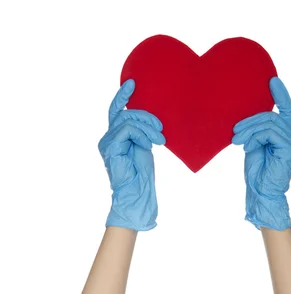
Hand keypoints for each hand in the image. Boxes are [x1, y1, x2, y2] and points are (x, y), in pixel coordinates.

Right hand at [98, 79, 165, 230]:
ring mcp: (107, 142)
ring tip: (160, 141)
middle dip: (146, 117)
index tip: (133, 83)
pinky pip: (128, 129)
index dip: (122, 95)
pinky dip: (142, 134)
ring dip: (148, 128)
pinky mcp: (110, 146)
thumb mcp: (144, 145)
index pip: (116, 110)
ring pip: (128, 119)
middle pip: (125, 112)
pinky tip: (149, 145)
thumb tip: (148, 117)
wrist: (138, 193)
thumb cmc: (142, 174)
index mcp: (115, 136)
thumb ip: (141, 130)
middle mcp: (108, 137)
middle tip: (161, 131)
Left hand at [232, 77, 290, 230]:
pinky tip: (246, 147)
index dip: (280, 95)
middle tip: (234, 133)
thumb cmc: (257, 174)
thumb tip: (247, 118)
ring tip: (236, 141)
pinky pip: (269, 132)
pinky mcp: (290, 148)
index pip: (286, 111)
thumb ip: (257, 132)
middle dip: (249, 121)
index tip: (271, 80)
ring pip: (269, 122)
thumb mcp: (255, 146)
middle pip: (271, 116)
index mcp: (286, 136)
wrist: (261, 193)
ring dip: (249, 130)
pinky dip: (254, 137)